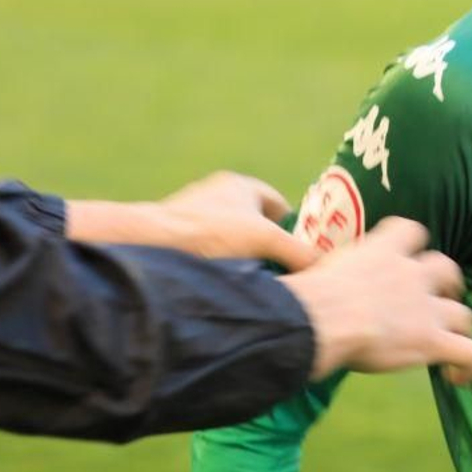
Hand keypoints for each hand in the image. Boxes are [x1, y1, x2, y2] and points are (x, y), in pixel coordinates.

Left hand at [67, 171, 317, 271]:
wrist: (147, 243)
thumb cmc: (209, 234)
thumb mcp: (265, 241)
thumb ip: (299, 253)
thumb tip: (325, 270)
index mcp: (241, 186)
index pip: (278, 204)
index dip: (293, 228)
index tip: (298, 252)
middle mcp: (216, 195)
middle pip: (253, 223)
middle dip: (265, 247)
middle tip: (276, 273)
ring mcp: (193, 214)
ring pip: (228, 239)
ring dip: (239, 259)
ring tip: (246, 284)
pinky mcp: (174, 236)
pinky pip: (205, 251)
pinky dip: (215, 266)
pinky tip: (217, 286)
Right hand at [277, 217, 471, 384]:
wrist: (319, 320)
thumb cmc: (306, 298)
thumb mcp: (319, 272)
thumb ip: (330, 274)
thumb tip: (303, 284)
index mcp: (383, 251)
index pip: (412, 231)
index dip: (414, 245)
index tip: (407, 259)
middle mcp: (412, 274)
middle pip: (447, 269)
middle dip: (448, 284)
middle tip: (438, 301)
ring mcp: (427, 308)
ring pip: (464, 314)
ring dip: (460, 328)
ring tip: (451, 344)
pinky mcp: (433, 341)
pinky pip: (471, 353)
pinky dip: (471, 366)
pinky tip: (457, 379)